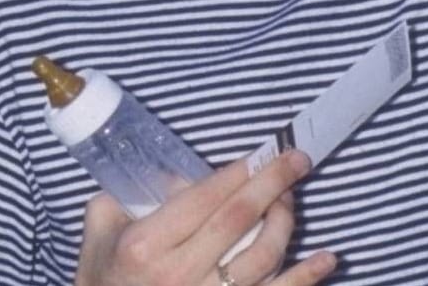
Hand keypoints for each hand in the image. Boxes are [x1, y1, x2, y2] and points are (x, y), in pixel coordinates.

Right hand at [74, 150, 335, 285]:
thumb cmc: (103, 284)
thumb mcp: (99, 241)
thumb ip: (121, 202)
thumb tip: (171, 177)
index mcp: (145, 247)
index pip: (206, 199)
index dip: (240, 173)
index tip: (262, 155)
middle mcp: (178, 274)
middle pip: (241, 219)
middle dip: (274, 183)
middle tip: (297, 159)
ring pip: (264, 254)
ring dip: (286, 222)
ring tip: (291, 201)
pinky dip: (307, 275)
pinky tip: (328, 257)